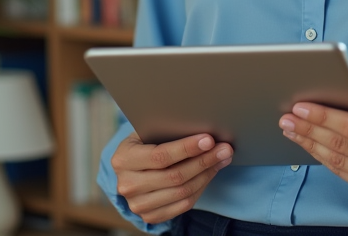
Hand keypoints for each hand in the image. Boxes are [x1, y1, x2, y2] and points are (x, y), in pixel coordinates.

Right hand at [109, 131, 232, 223]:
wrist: (130, 168)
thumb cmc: (144, 143)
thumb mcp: (147, 132)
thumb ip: (168, 132)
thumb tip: (204, 134)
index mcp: (123, 159)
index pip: (160, 156)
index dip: (187, 148)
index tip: (209, 140)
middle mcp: (127, 185)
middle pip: (174, 176)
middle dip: (204, 161)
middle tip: (224, 149)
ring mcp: (137, 204)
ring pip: (182, 192)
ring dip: (207, 174)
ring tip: (222, 159)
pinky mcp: (149, 216)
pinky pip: (183, 205)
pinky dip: (201, 188)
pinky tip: (210, 173)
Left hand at [278, 79, 347, 197]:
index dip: (323, 117)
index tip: (300, 107)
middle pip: (340, 144)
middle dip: (308, 130)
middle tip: (286, 118)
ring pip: (338, 162)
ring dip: (310, 146)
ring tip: (292, 131)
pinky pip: (344, 175)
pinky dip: (324, 160)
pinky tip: (311, 146)